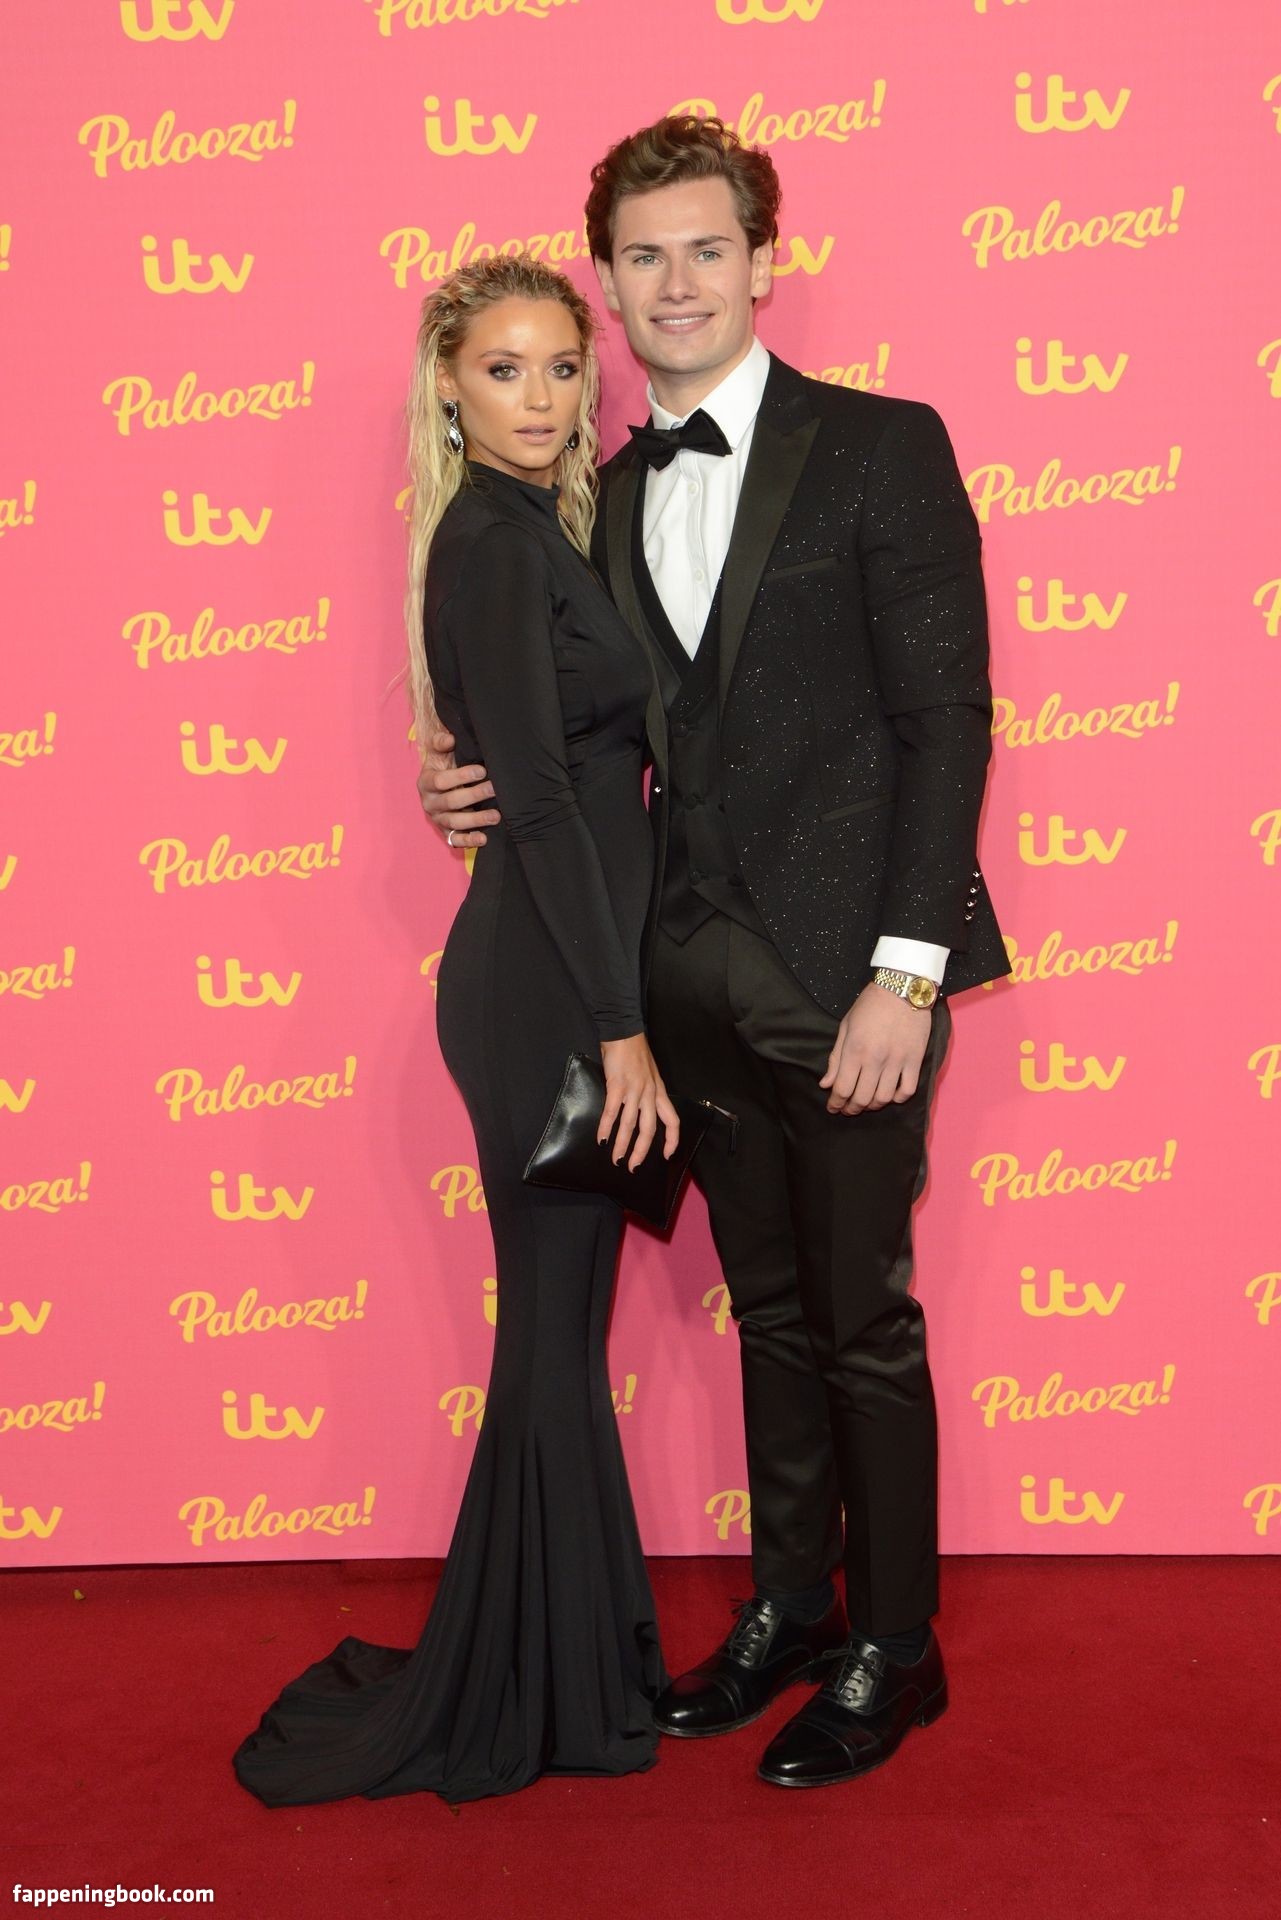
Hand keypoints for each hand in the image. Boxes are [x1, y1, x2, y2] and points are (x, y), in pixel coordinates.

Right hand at [415, 725, 500, 848]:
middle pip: (450, 802)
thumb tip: (450, 738)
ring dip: (476, 820)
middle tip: (494, 789)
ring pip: (455, 822)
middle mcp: (429, 802)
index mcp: (426, 782)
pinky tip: (484, 839)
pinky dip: (469, 841)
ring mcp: (438, 819)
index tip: (482, 770)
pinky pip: (455, 840)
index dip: (460, 776)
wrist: (440, 783)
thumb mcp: (440, 753)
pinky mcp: (446, 832)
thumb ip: (441, 743)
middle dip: (473, 795)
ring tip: (496, 816)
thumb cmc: (444, 766)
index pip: (440, 781)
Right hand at [597, 1035, 680, 1170]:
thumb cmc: (634, 1052)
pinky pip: (612, 1112)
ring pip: (630, 1125)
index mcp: (659, 1091)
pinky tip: (601, 1139)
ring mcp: (634, 1090)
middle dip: (642, 1151)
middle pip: (650, 1129)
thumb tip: (638, 1109)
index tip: (668, 1155)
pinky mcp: (617, 1085)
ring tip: (616, 1159)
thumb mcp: (649, 1074)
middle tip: (633, 1167)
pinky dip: (606, 1128)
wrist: (624, 1032)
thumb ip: (647, 1092)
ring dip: (622, 1145)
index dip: (672, 1140)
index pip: (672, 1120)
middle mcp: (650, 1093)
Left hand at [819, 981, 932, 1114]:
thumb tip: (826, 1084)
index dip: (836, 1103)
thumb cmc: (870, 1005)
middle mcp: (875, 1059)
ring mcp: (897, 1060)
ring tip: (867, 1104)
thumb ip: (836, 1058)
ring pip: (884, 1098)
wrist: (902, 988)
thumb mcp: (846, 1027)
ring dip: (873, 1106)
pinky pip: (908, 1090)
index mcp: (855, 1050)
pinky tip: (891, 1096)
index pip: (842, 1088)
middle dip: (851, 1109)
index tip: (833, 1107)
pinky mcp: (915, 1059)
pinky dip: (898, 1098)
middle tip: (848, 1109)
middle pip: (862, 1098)